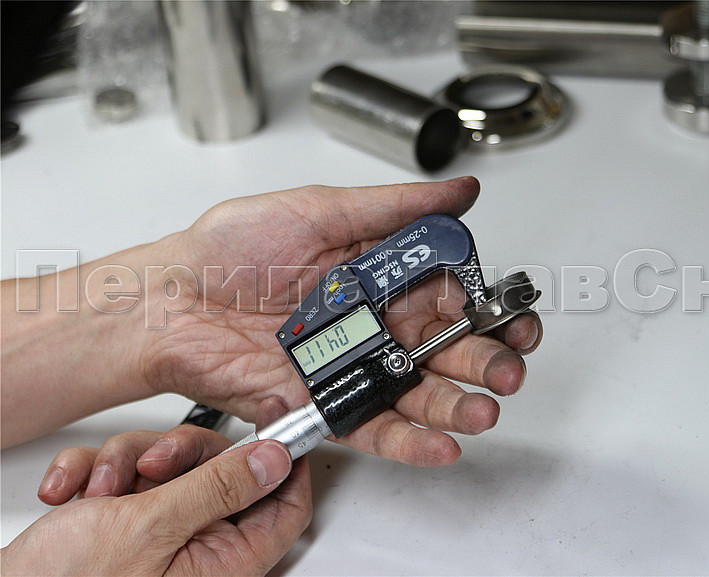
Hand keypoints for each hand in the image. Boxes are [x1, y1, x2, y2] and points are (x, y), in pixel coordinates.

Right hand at [2, 418, 310, 575]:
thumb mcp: (152, 529)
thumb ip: (218, 488)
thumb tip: (276, 459)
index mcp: (223, 561)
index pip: (285, 505)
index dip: (287, 459)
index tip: (278, 417)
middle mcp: (197, 548)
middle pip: (223, 471)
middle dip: (182, 453)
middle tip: (156, 462)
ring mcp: (158, 533)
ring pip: (170, 465)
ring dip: (126, 464)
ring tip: (99, 490)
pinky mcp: (121, 520)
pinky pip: (125, 475)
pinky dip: (94, 474)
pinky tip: (71, 493)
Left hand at [142, 177, 542, 465]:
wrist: (169, 299)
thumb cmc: (231, 250)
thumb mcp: (319, 209)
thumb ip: (395, 208)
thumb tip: (460, 192)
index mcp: (379, 276)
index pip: (453, 296)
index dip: (490, 309)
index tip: (515, 317)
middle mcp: (372, 324)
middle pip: (447, 349)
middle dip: (485, 361)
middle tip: (508, 368)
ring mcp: (351, 366)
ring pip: (419, 392)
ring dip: (458, 404)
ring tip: (483, 409)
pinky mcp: (324, 403)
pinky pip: (374, 425)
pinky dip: (410, 440)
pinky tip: (441, 444)